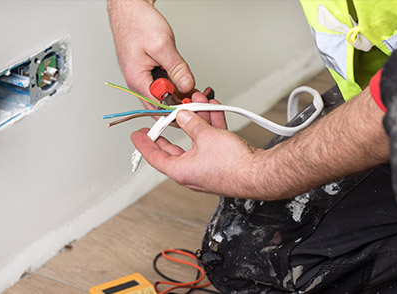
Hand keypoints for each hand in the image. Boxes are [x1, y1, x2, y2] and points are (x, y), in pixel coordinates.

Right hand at [108, 0, 194, 109]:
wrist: (129, 9)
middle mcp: (137, 82)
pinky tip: (184, 80)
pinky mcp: (147, 72)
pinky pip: (161, 85)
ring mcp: (141, 78)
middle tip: (198, 96)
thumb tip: (187, 86)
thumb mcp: (162, 45)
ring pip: (162, 95)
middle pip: (161, 105)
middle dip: (180, 102)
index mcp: (137, 80)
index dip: (179, 107)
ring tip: (193, 87)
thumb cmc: (138, 23)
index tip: (194, 102)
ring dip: (178, 93)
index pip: (159, 107)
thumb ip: (176, 68)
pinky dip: (174, 84)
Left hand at [131, 92, 263, 196]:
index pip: (154, 156)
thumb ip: (191, 123)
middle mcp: (191, 172)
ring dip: (196, 121)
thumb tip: (182, 115)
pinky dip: (210, 127)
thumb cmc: (233, 165)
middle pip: (174, 147)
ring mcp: (206, 168)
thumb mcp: (205, 136)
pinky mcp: (220, 163)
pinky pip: (210, 142)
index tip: (137, 136)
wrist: (259, 173)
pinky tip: (213, 111)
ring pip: (195, 141)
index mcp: (180, 170)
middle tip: (164, 117)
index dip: (144, 144)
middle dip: (173, 126)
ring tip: (196, 103)